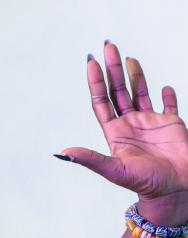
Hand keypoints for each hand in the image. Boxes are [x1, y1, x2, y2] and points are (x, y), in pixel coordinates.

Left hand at [60, 42, 187, 225]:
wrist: (175, 191)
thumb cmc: (145, 184)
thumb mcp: (114, 170)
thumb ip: (90, 159)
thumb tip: (63, 153)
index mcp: (115, 132)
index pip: (102, 101)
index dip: (96, 82)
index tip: (91, 62)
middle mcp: (130, 124)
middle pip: (119, 90)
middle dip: (112, 69)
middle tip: (108, 46)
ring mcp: (151, 123)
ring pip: (140, 92)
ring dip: (134, 75)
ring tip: (127, 56)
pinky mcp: (172, 125)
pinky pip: (169, 106)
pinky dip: (167, 95)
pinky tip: (163, 86)